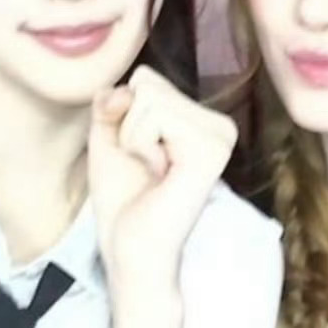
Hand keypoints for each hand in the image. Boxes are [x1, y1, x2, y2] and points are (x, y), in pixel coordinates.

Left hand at [88, 66, 237, 308]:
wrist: (130, 249)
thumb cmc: (122, 199)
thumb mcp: (108, 137)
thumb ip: (112, 101)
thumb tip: (124, 87)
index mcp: (201, 120)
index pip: (147, 79)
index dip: (125, 117)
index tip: (140, 155)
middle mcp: (219, 124)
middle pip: (148, 84)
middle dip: (128, 127)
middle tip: (146, 167)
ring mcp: (219, 136)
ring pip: (150, 97)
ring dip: (133, 139)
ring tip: (153, 172)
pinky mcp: (210, 150)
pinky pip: (155, 115)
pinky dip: (140, 144)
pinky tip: (160, 174)